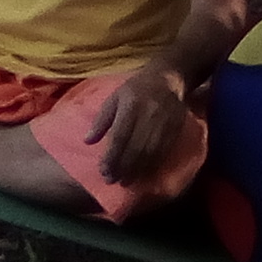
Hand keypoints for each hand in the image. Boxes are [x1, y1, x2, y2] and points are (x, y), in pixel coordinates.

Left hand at [84, 64, 189, 186]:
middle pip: (135, 148)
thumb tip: (87, 141)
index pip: (120, 136)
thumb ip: (101, 120)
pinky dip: (152, 167)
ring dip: (136, 171)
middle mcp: (148, 116)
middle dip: (122, 167)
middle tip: (111, 180)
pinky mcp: (175, 131)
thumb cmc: (136, 89)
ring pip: (150, 153)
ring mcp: (164, 124)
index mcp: (131, 105)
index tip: (103, 171)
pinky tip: (143, 176)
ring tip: (125, 182)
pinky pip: (163, 153)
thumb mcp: (114, 97)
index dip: (111, 156)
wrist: (168, 78)